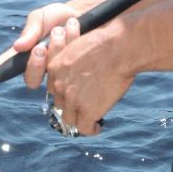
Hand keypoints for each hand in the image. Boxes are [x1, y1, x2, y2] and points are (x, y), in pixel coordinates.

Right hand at [0, 1, 78, 85]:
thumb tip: (18, 47)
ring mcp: (56, 70)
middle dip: (35, 64)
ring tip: (61, 30)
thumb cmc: (57, 17)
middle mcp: (39, 65)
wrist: (84, 15)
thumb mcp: (40, 17)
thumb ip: (30, 30)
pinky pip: (70, 68)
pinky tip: (75, 30)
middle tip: (41, 48)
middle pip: (30, 79)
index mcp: (26, 52)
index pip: (6, 65)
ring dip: (56, 50)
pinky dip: (72, 44)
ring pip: (51, 76)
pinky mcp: (73, 71)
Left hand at [44, 17, 134, 137]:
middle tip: (85, 104)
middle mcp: (58, 85)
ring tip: (91, 118)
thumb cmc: (106, 42)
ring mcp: (71, 99)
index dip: (65, 91)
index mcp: (54, 67)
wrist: (119, 47)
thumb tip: (82, 74)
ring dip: (79, 118)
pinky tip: (98, 127)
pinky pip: (84, 128)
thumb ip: (75, 63)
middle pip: (60, 103)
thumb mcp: (80, 47)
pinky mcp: (87, 110)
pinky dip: (91, 129)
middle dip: (72, 104)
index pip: (54, 88)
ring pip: (69, 118)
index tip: (75, 94)